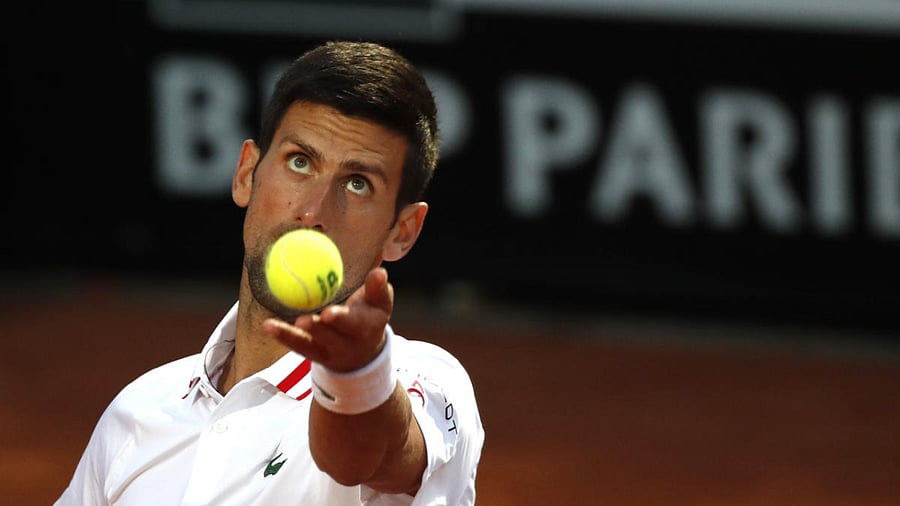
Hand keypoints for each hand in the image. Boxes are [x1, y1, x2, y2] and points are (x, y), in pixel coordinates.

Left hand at [262, 267, 393, 371]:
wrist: (364, 354)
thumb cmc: (370, 317)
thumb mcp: (380, 304)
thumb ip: (378, 288)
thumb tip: (379, 272)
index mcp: (365, 328)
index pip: (355, 323)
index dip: (342, 319)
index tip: (328, 314)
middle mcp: (347, 343)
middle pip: (331, 337)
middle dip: (317, 330)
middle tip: (303, 320)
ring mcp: (329, 351)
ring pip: (309, 344)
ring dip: (291, 335)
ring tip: (273, 325)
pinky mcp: (314, 355)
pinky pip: (297, 345)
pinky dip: (282, 335)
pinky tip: (267, 326)